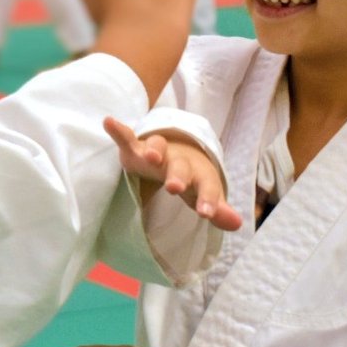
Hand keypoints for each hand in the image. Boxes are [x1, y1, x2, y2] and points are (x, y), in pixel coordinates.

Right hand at [105, 117, 240, 231]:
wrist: (178, 147)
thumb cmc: (191, 177)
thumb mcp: (203, 192)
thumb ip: (217, 208)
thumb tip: (237, 224)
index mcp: (198, 174)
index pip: (206, 186)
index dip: (207, 199)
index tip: (205, 214)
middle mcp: (179, 160)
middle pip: (180, 166)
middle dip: (177, 176)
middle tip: (174, 188)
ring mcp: (158, 151)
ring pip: (157, 147)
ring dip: (154, 149)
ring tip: (151, 156)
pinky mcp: (137, 147)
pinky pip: (128, 138)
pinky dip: (119, 131)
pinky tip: (109, 122)